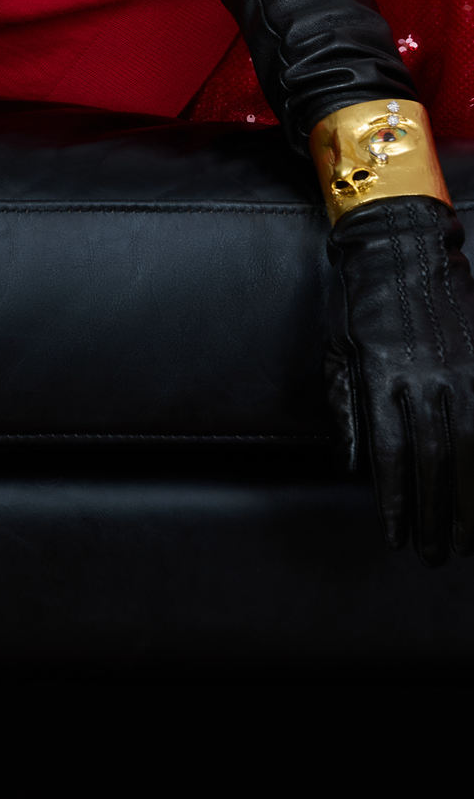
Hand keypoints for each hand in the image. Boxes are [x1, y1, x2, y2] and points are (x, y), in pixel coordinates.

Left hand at [322, 194, 473, 565]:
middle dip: (435, 516)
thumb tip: (351, 465)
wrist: (401, 243)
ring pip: (472, 450)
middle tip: (433, 554)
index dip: (395, 501)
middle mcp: (425, 376)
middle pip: (434, 462)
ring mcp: (461, 369)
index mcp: (382, 375)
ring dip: (470, 503)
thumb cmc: (360, 299)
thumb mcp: (338, 350)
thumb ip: (347, 408)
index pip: (391, 454)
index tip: (396, 536)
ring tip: (466, 542)